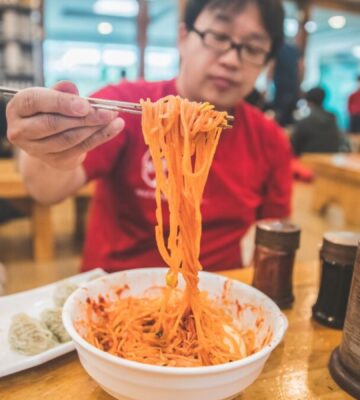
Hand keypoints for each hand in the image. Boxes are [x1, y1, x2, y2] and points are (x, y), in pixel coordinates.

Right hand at [6, 81, 124, 169]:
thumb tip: (72, 88)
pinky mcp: (55, 161)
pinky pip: (81, 149)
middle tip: (109, 111)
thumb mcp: (52, 97)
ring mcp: (36, 149)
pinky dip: (100, 138)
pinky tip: (115, 127)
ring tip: (114, 118)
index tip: (86, 105)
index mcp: (18, 107)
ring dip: (96, 128)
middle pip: (55, 124)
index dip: (63, 103)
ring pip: (70, 139)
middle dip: (85, 117)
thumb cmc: (50, 111)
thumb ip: (61, 92)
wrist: (47, 139)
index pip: (37, 101)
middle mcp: (21, 130)